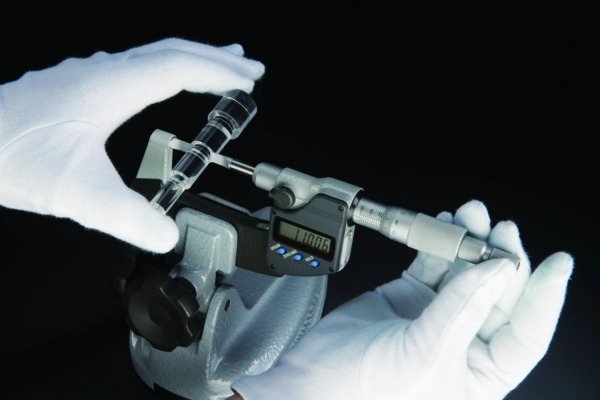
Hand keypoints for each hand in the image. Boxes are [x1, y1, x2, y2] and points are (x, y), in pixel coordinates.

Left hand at [0, 38, 264, 252]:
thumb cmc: (8, 155)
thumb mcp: (78, 193)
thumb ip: (128, 216)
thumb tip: (166, 235)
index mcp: (111, 86)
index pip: (179, 67)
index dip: (219, 72)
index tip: (248, 80)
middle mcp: (100, 73)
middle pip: (169, 51)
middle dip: (213, 57)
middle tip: (245, 65)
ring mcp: (84, 77)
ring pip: (148, 56)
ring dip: (187, 59)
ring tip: (212, 66)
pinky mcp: (71, 90)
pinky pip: (129, 68)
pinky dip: (158, 70)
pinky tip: (150, 85)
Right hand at [231, 200, 572, 398]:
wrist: (311, 378)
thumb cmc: (363, 390)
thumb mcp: (426, 353)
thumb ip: (462, 307)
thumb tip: (498, 269)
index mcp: (480, 373)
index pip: (527, 333)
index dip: (545, 297)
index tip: (558, 263)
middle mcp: (463, 344)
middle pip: (497, 293)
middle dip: (500, 257)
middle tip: (499, 229)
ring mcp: (435, 316)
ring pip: (465, 272)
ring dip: (469, 242)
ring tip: (471, 217)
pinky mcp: (408, 296)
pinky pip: (433, 264)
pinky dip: (438, 244)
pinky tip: (445, 226)